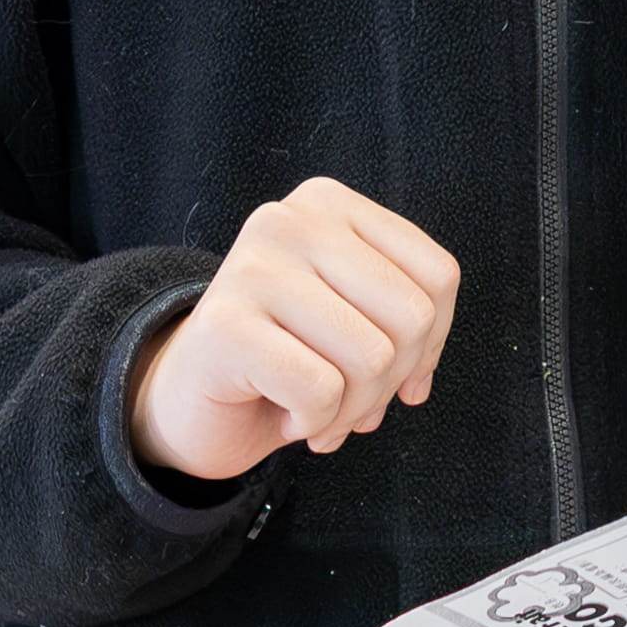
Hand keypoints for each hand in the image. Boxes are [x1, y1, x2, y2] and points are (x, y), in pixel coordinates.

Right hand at [131, 179, 459, 483]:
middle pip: (412, 318)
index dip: (430, 345)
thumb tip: (419, 377)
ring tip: (315, 409)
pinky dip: (314, 423)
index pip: (438, 276)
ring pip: (372, 358)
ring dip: (350, 410)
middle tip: (347, 400)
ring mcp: (252, 266)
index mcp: (330, 204)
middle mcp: (290, 219)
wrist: (189, 400)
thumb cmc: (283, 359)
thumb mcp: (354, 321)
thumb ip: (403, 325)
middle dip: (389, 383)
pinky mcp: (224, 323)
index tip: (392, 373)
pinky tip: (283, 412)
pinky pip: (320, 391)